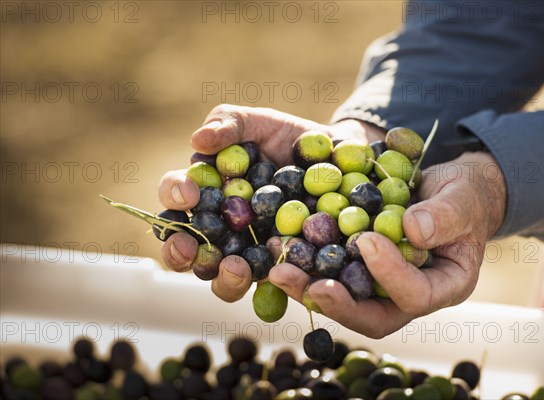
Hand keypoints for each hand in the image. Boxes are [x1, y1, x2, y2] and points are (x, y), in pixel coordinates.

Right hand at [157, 104, 383, 301]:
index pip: (175, 197)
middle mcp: (220, 228)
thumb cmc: (286, 136)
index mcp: (205, 192)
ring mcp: (250, 253)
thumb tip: (198, 140)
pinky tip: (278, 277)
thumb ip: (229, 123)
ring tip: (236, 267)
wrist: (334, 154)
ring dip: (222, 278)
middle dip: (180, 251)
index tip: (189, 193)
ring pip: (222, 280)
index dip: (173, 195)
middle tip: (189, 247)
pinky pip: (272, 286)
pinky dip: (271, 286)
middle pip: (186, 249)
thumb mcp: (257, 122)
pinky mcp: (282, 268)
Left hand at [269, 151, 506, 337]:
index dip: (390, 275)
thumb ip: (446, 214)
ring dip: (308, 288)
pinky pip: (331, 274)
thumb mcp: (464, 198)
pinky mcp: (358, 269)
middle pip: (372, 316)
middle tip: (306, 284)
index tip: (367, 240)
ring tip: (278, 268)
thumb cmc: (463, 196)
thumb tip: (412, 230)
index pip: (416, 296)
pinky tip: (280, 246)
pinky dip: (305, 264)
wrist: (446, 192)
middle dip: (336, 303)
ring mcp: (381, 286)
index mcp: (445, 286)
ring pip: (344, 300)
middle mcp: (409, 295)